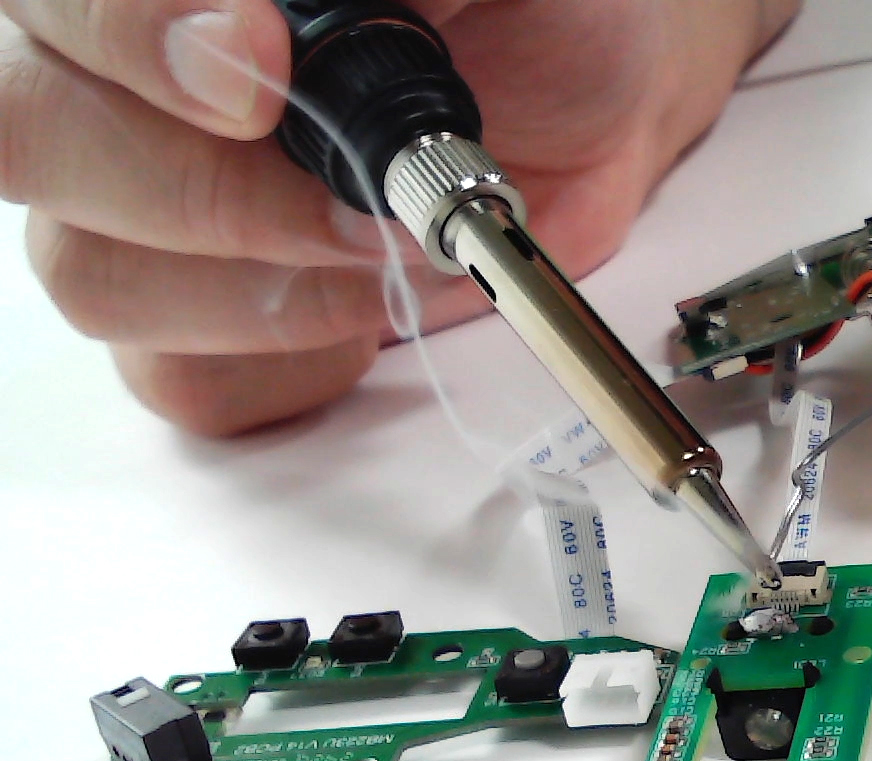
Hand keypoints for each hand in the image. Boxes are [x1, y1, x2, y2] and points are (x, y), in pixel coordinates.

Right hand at [1, 0, 793, 434]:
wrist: (584, 104)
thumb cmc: (523, 11)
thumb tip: (269, 28)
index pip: (54, 3)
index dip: (131, 34)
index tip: (257, 70)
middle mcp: (101, 81)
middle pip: (33, 140)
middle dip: (203, 187)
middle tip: (355, 202)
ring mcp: (131, 209)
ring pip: (99, 275)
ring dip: (268, 286)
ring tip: (395, 244)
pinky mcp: (197, 324)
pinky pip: (189, 379)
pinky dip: (298, 362)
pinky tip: (374, 300)